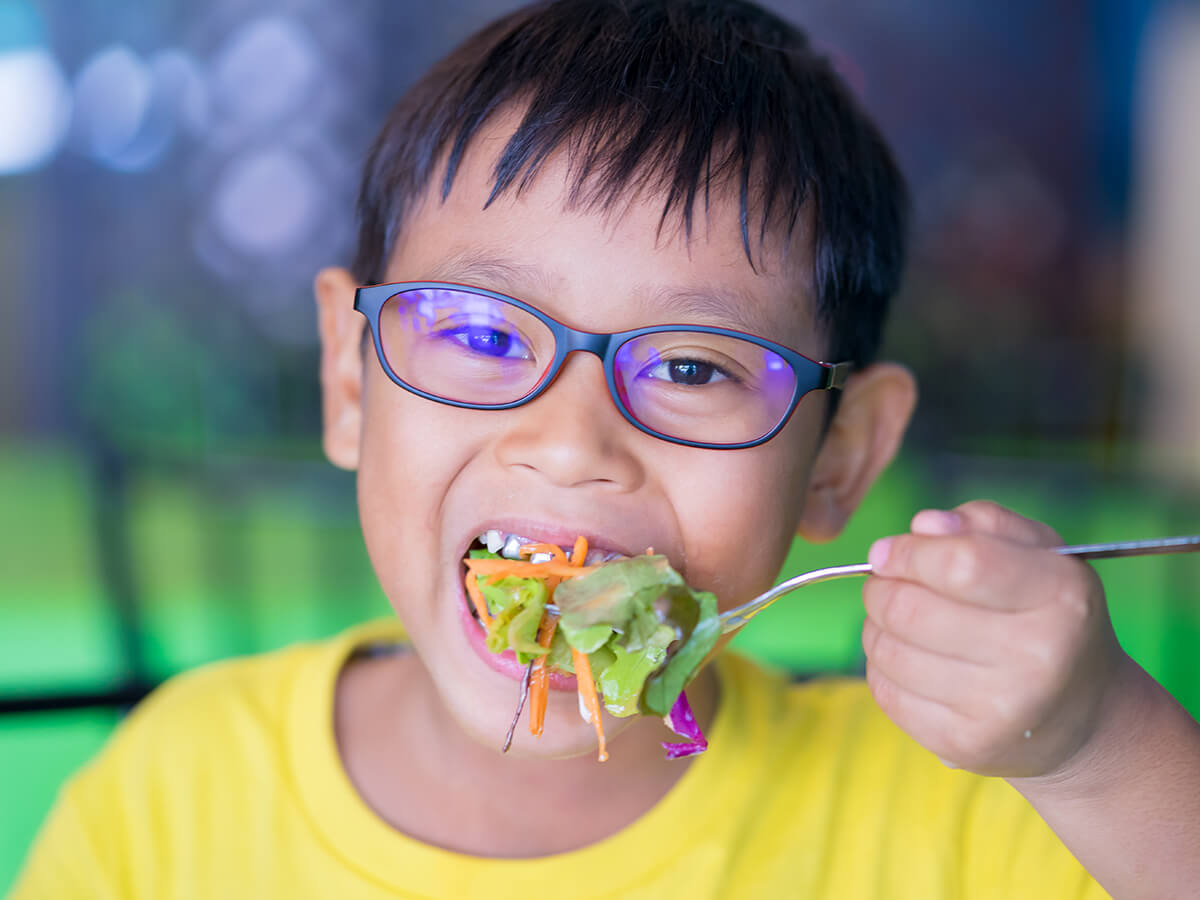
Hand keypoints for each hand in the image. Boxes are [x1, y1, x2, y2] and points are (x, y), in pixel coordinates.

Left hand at [862, 501, 1129, 778]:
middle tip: (885, 583)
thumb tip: (922, 526)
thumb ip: (985, 523)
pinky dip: (881, 667)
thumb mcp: (1042, 554)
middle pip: (910, 609)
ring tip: (898, 620)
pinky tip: (907, 658)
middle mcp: (1038, 657)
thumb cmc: (1051, 617)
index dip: (908, 552)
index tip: (886, 552)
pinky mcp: (965, 745)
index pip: (959, 564)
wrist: (1083, 718)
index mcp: (1061, 598)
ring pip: (889, 651)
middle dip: (881, 588)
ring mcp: (1001, 708)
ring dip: (876, 626)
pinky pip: (885, 692)